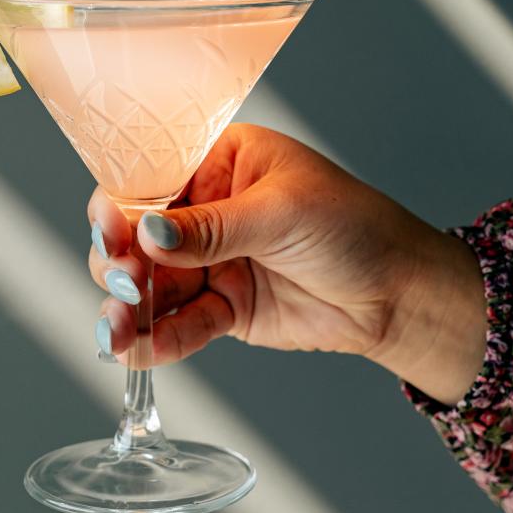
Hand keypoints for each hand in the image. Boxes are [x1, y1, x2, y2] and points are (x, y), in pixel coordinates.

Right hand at [88, 124, 486, 404]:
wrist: (401, 293)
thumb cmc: (356, 226)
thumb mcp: (283, 212)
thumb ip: (212, 227)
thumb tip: (148, 234)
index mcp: (218, 163)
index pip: (150, 179)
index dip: (121, 206)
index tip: (111, 231)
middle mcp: (205, 210)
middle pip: (137, 236)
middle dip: (120, 262)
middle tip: (126, 285)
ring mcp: (211, 262)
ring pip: (150, 286)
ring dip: (128, 309)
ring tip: (118, 331)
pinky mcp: (222, 309)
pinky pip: (179, 324)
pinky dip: (156, 339)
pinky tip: (138, 350)